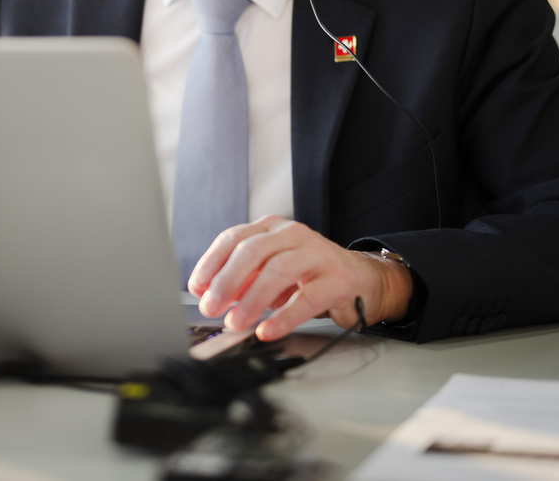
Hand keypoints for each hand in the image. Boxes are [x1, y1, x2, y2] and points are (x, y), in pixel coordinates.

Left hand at [187, 215, 412, 340]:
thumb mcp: (271, 272)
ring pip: (277, 271)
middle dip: (227, 281)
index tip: (197, 287)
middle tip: (211, 307)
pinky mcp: (337, 280)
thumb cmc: (310, 275)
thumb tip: (212, 294)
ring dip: (251, 300)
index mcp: (272, 228)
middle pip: (252, 251)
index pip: (234, 238)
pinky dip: (283, 317)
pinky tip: (267, 330)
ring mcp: (317, 254)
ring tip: (236, 322)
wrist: (362, 280)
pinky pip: (306, 298)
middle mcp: (293, 235)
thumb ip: (244, 279)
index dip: (211, 263)